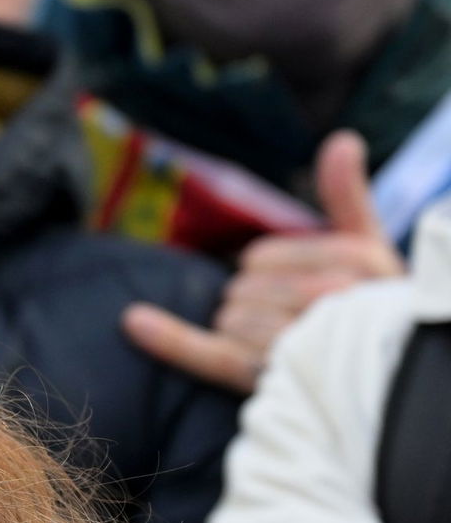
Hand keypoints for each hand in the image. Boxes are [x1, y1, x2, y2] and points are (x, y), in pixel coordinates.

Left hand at [125, 129, 404, 393]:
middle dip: (256, 305)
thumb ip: (347, 197)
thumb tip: (341, 140)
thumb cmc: (370, 313)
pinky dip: (170, 340)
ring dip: (243, 334)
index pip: (259, 257)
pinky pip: (213, 355)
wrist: (388, 383)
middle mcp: (332, 301)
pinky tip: (135, 322)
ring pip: (228, 320)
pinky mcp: (273, 380)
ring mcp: (304, 345)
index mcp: (353, 263)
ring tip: (288, 353)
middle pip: (241, 289)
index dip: (268, 274)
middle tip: (295, 329)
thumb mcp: (369, 252)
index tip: (301, 295)